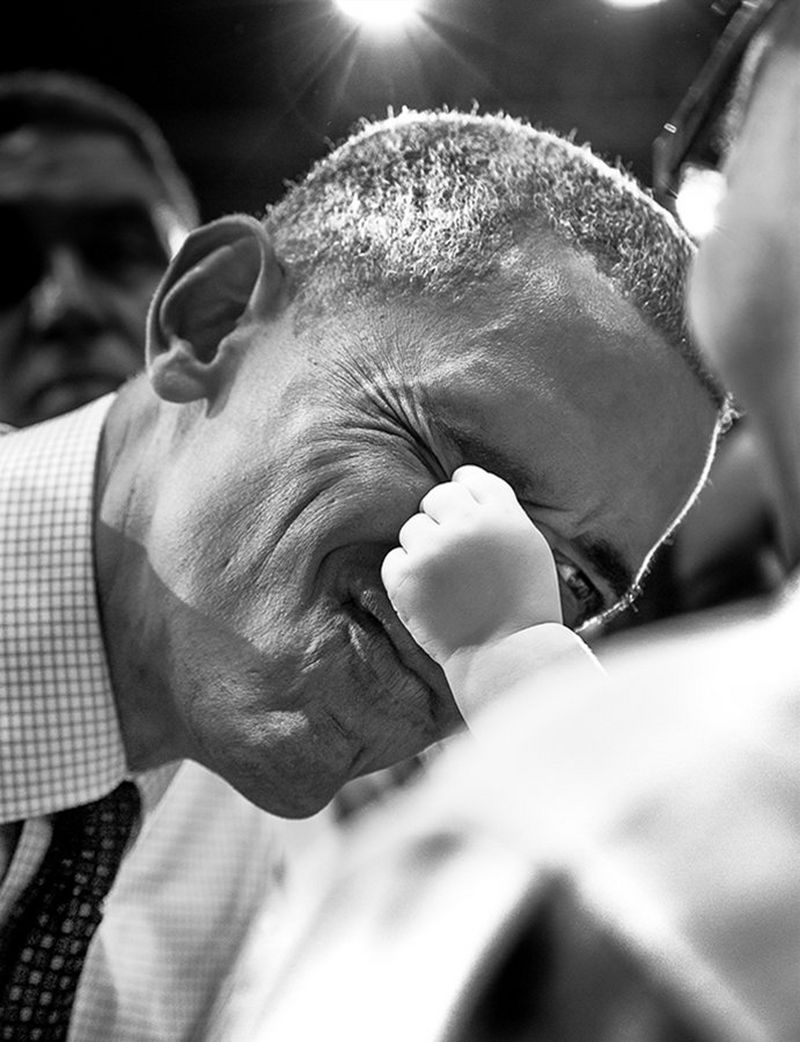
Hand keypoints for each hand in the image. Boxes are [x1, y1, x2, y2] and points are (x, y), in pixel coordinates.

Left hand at [381, 464, 561, 668]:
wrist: (508, 655)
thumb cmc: (524, 606)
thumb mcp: (528, 547)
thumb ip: (500, 513)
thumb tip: (467, 484)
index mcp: (502, 515)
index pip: (470, 479)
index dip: (465, 493)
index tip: (463, 513)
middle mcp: (467, 525)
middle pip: (438, 497)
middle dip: (442, 520)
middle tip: (454, 554)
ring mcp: (434, 549)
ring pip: (413, 527)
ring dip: (424, 549)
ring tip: (448, 582)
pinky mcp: (407, 576)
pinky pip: (395, 558)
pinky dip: (407, 575)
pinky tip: (431, 595)